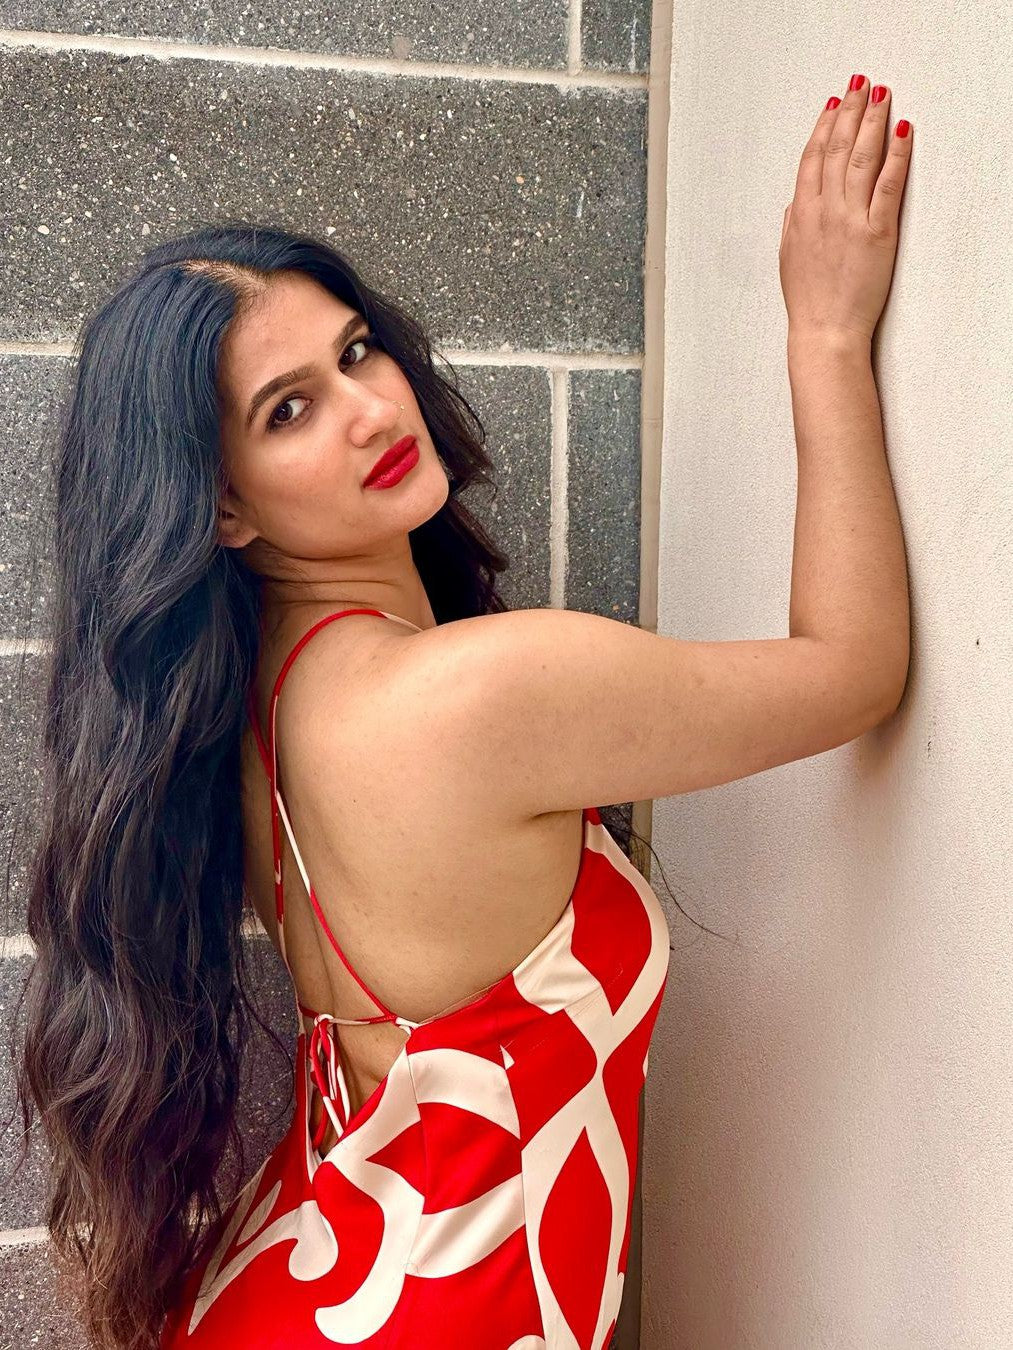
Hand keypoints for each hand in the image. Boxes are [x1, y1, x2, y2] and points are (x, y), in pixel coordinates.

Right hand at [779, 76, 912, 343]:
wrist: (824, 331)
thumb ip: (792, 225)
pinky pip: (888, 184)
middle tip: (860, 87)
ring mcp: (850, 219)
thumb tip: (794, 203)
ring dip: (872, 121)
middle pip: (836, 149)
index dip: (822, 127)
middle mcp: (823, 211)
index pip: (812, 159)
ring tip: (881, 97)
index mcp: (800, 215)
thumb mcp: (788, 259)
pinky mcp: (877, 232)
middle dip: (849, 112)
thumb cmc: (808, 302)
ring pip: (861, 158)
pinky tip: (902, 132)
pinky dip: (896, 154)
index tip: (832, 106)